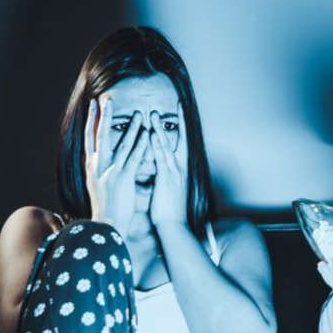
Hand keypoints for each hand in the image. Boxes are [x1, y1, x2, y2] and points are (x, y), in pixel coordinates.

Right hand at [84, 97, 146, 234]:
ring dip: (130, 126)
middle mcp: (98, 166)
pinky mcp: (123, 178)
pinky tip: (147, 134)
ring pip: (121, 143)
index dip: (91, 120)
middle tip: (107, 97)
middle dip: (104, 115)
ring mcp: (111, 171)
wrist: (105, 225)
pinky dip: (141, 144)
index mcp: (91, 167)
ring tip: (137, 112)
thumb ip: (96, 171)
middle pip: (100, 135)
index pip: (89, 138)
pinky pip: (134, 157)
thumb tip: (95, 161)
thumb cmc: (104, 208)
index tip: (93, 105)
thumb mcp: (95, 186)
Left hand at [149, 104, 188, 226]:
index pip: (181, 145)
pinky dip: (156, 145)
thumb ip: (167, 178)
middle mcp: (180, 169)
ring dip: (160, 129)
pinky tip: (150, 134)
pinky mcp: (166, 179)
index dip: (181, 129)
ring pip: (167, 146)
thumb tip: (162, 172)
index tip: (180, 114)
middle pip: (178, 140)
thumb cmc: (170, 212)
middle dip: (174, 123)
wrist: (174, 227)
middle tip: (172, 105)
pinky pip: (160, 158)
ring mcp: (174, 173)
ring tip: (154, 114)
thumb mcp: (170, 191)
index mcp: (180, 171)